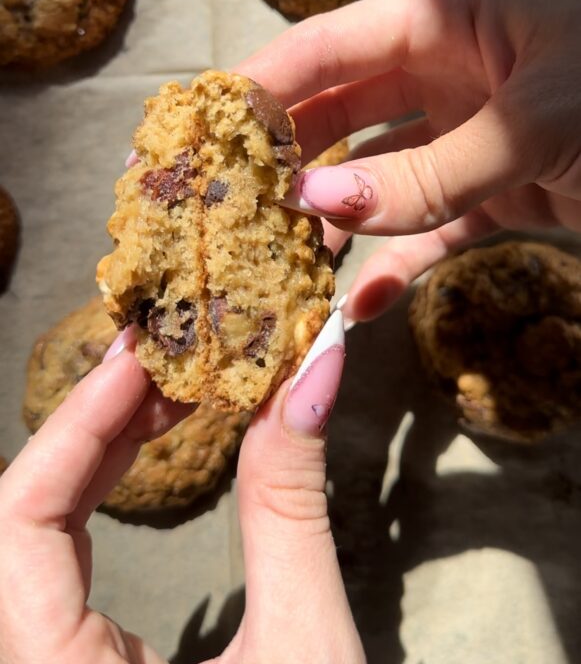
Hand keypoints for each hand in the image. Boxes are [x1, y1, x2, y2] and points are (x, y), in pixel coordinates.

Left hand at [0, 313, 362, 663]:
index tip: (141, 357)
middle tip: (162, 357)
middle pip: (17, 523)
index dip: (75, 426)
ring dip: (95, 451)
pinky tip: (146, 448)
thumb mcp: (306, 649)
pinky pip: (56, 563)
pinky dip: (99, 492)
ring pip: (31, 539)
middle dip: (89, 426)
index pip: (18, 526)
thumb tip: (311, 374)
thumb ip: (290, 505)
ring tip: (165, 389)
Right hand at [238, 0, 580, 321]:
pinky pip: (434, 229)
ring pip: (380, 176)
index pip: (333, 45)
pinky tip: (361, 305)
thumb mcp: (533, 123)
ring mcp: (473, 134)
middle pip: (342, 111)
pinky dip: (399, 264)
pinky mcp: (499, 194)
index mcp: (450, 17)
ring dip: (336, 218)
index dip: (265, 83)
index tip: (202, 128)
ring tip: (282, 261)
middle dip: (287, 156)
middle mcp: (452, 70)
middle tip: (226, 201)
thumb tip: (314, 204)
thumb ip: (428, 171)